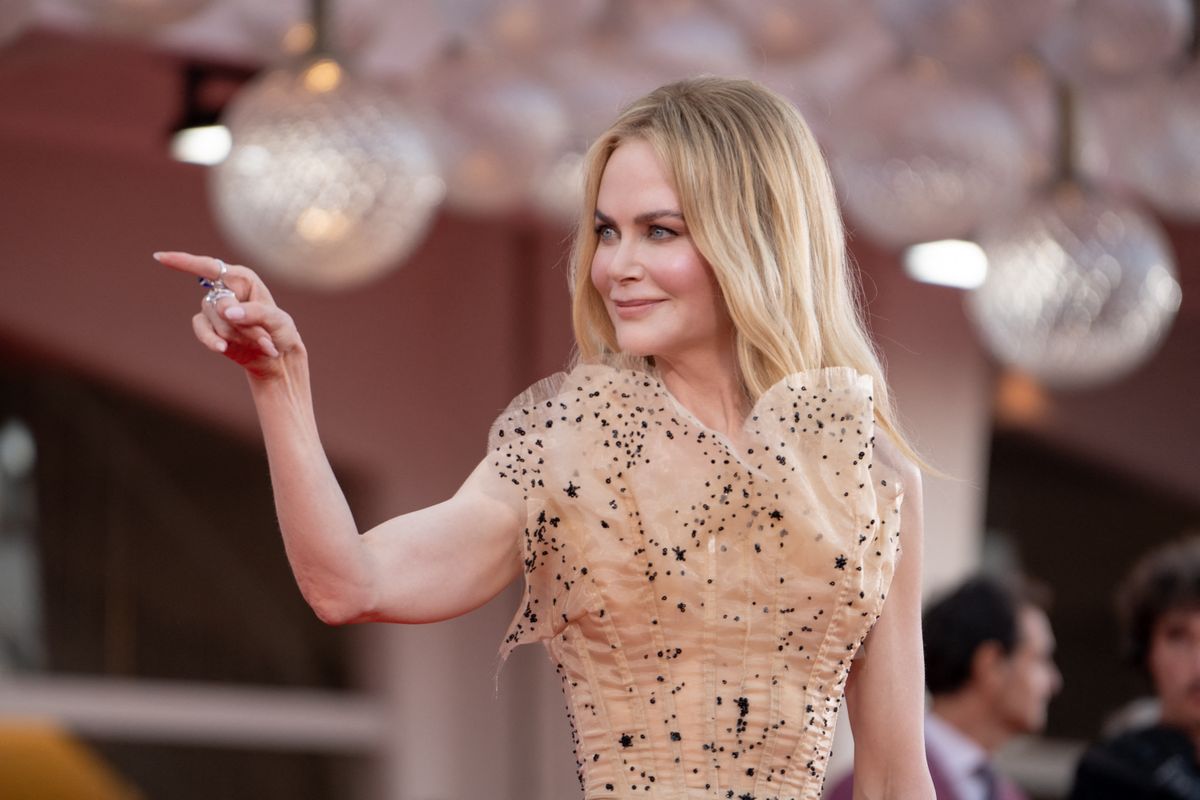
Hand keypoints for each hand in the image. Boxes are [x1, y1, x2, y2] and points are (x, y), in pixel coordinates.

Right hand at [154, 251, 302, 379]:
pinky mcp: (208, 326)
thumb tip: (226, 311)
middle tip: (265, 337)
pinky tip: (222, 348)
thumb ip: (255, 313)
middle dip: (243, 325)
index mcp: (242, 278)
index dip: (184, 261)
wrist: (276, 358)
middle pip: (220, 304)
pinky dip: (212, 340)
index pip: (209, 266)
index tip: (160, 258)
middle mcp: (225, 289)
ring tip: (260, 343)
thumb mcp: (277, 321)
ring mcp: (214, 309)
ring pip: (216, 321)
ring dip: (238, 336)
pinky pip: (201, 330)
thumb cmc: (280, 332)